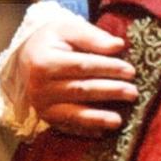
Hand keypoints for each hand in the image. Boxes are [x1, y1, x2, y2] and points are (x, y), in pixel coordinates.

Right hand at [19, 18, 139, 135]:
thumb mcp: (68, 29)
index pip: (82, 66)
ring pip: (73, 113)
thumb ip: (93, 37)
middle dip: (109, 91)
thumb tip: (118, 45)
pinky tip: (102, 131)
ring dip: (97, 118)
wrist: (27, 57)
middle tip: (133, 92)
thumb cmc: (53, 41)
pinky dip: (85, 130)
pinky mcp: (45, 117)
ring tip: (119, 120)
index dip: (108, 68)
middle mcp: (39, 86)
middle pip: (80, 90)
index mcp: (44, 61)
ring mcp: (41, 105)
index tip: (130, 71)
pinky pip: (68, 126)